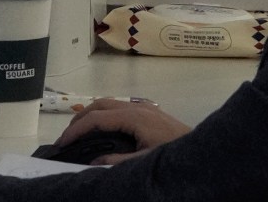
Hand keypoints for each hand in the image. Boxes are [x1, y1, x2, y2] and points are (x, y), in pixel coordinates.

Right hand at [56, 97, 190, 163]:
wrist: (204, 152)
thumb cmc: (175, 153)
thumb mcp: (145, 162)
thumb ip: (118, 162)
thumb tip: (94, 160)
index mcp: (134, 117)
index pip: (96, 119)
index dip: (76, 130)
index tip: (63, 143)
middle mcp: (138, 108)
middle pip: (99, 105)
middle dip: (79, 119)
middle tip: (66, 138)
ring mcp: (144, 108)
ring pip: (109, 104)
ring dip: (91, 115)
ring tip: (79, 134)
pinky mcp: (149, 113)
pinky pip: (118, 108)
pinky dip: (103, 116)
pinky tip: (102, 132)